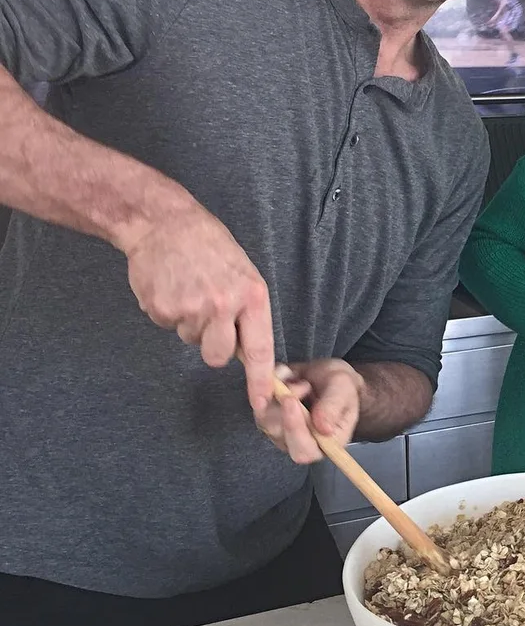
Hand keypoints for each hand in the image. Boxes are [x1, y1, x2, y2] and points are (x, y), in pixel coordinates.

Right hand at [124, 201, 274, 413]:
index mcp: (251, 295)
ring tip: (189, 289)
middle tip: (207, 313)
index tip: (262, 402)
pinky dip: (169, 312)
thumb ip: (246, 310)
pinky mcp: (162, 310)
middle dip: (212, 345)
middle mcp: (224, 305)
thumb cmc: (208, 245)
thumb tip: (247, 351)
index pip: (260, 349)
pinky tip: (171, 286)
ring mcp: (191, 309)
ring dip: (190, 324)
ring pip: (192, 341)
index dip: (260, 380)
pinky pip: (168, 326)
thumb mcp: (242, 272)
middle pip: (218, 357)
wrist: (164, 223)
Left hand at [255, 359, 364, 463]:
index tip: (291, 401)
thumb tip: (324, 429)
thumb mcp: (344, 390)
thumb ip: (334, 407)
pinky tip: (290, 374)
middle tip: (300, 384)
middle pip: (277, 434)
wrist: (327, 376)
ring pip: (264, 418)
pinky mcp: (266, 414)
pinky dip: (272, 383)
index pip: (303, 451)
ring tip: (302, 380)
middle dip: (284, 407)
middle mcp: (296, 442)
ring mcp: (278, 429)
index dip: (294, 429)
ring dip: (280, 392)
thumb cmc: (341, 387)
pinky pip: (259, 400)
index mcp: (322, 445)